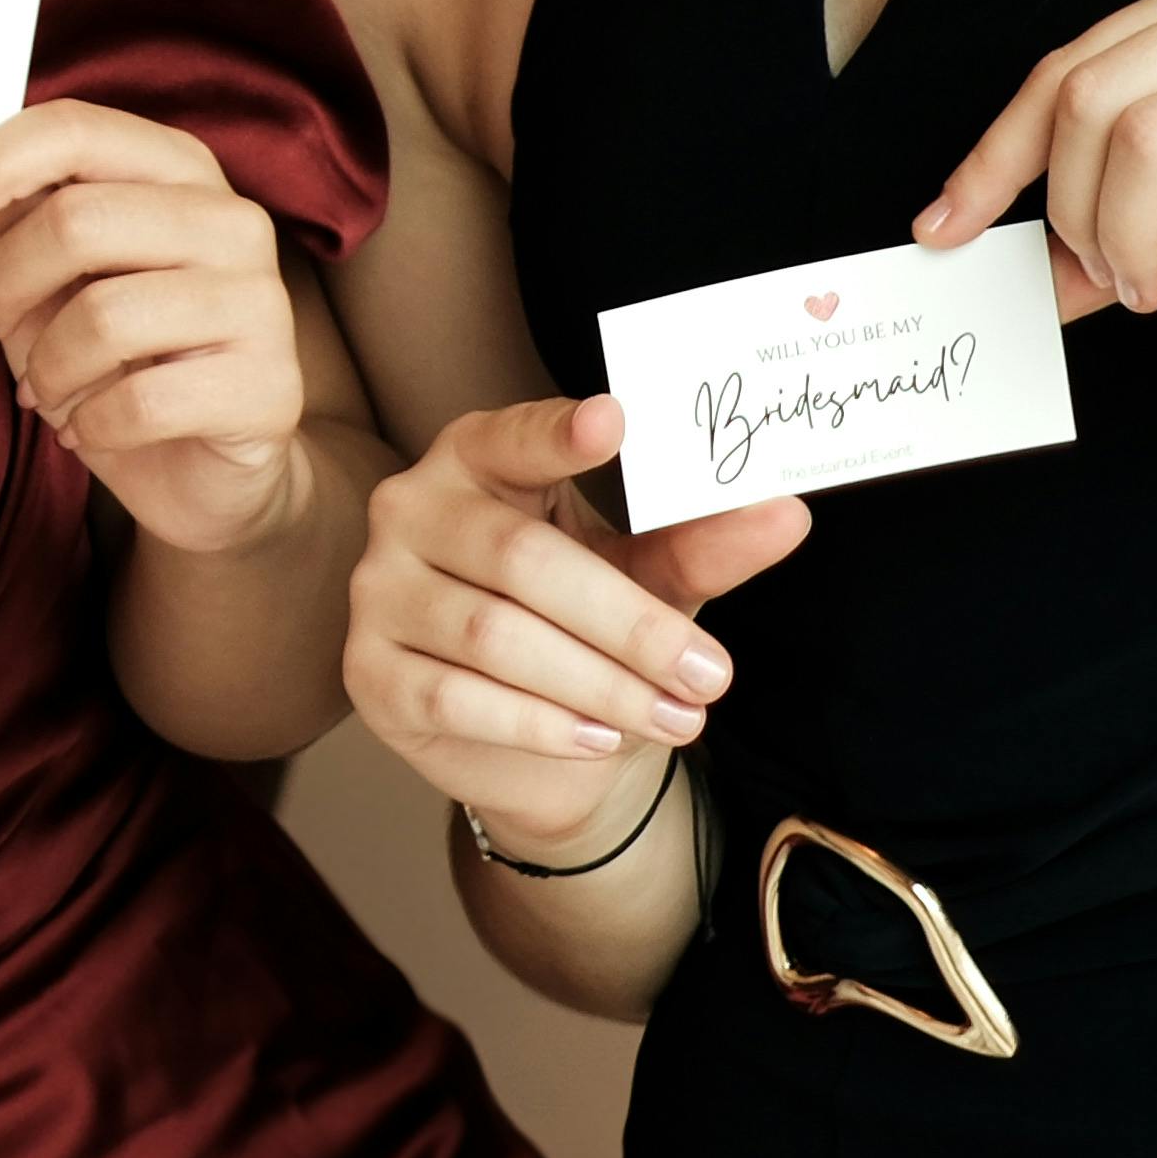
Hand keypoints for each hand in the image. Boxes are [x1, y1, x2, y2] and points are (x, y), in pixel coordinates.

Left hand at [0, 102, 318, 557]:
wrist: (204, 468)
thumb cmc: (118, 358)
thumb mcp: (59, 276)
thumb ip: (23, 218)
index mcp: (179, 170)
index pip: (74, 128)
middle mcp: (232, 221)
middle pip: (77, 221)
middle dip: (5, 285)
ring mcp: (262, 302)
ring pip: (104, 317)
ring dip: (44, 367)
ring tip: (42, 389)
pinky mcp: (270, 387)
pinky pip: (141, 401)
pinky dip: (89, 423)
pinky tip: (85, 429)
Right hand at [345, 393, 807, 858]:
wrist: (525, 738)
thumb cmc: (583, 625)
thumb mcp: (646, 575)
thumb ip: (703, 544)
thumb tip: (787, 514)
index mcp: (475, 459)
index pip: (510, 436)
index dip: (556, 433)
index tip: (615, 419)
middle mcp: (410, 511)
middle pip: (521, 560)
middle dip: (628, 625)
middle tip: (710, 674)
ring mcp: (379, 593)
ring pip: (494, 639)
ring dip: (600, 686)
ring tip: (679, 718)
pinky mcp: (368, 674)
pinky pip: (456, 699)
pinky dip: (540, 725)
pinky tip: (602, 738)